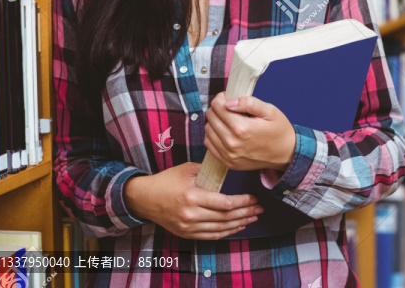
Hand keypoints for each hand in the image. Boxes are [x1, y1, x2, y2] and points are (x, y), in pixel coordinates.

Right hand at [123, 162, 263, 239]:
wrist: (145, 198)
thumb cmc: (166, 181)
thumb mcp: (187, 169)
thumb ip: (208, 171)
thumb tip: (228, 167)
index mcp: (192, 196)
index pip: (224, 203)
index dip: (242, 202)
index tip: (253, 197)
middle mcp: (191, 214)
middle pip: (225, 217)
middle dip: (246, 213)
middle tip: (259, 208)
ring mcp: (188, 226)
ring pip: (220, 229)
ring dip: (239, 224)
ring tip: (253, 218)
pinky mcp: (187, 233)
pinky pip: (211, 236)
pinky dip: (226, 232)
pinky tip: (238, 227)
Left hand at [204, 92, 296, 172]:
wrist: (286, 154)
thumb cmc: (279, 131)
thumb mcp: (269, 111)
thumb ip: (249, 103)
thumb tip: (229, 101)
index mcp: (242, 128)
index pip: (217, 106)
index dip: (222, 97)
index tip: (229, 97)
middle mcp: (232, 143)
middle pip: (211, 116)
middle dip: (218, 108)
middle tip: (230, 107)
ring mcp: (228, 155)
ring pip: (208, 130)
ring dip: (215, 121)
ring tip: (229, 120)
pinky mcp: (227, 162)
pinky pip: (209, 144)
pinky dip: (214, 135)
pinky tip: (225, 131)